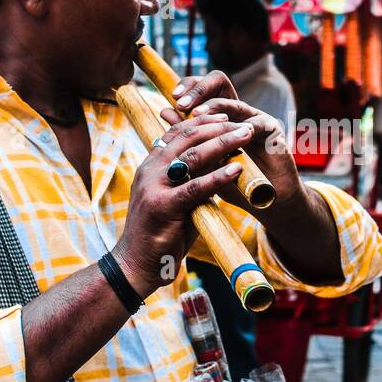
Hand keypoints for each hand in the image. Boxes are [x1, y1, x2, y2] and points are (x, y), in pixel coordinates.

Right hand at [112, 111, 252, 295]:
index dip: (203, 122)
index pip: (178, 133)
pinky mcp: (162, 207)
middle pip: (187, 138)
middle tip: (244, 123)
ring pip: (192, 157)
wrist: (135, 265)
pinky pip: (195, 187)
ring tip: (246, 135)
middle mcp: (150, 170)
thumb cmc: (160, 234)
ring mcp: (154, 187)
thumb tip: (221, 165)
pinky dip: (218, 176)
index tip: (226, 116)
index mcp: (151, 166)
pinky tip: (236, 168)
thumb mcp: (177, 200)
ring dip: (223, 143)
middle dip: (218, 127)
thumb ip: (192, 182)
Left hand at [164, 71, 306, 212]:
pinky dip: (244, 128)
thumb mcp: (205, 159)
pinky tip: (229, 132)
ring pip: (235, 103)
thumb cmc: (232, 179)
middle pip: (219, 81)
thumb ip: (189, 136)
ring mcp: (256, 117)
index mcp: (221, 112)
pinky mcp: (273, 130)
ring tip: (198, 115)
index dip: (189, 86)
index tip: (173, 97)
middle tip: (182, 104)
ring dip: (215, 107)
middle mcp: (238, 110)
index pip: (203, 87)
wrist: (264, 198)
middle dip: (199, 90)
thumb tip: (164, 111)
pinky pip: (258, 125)